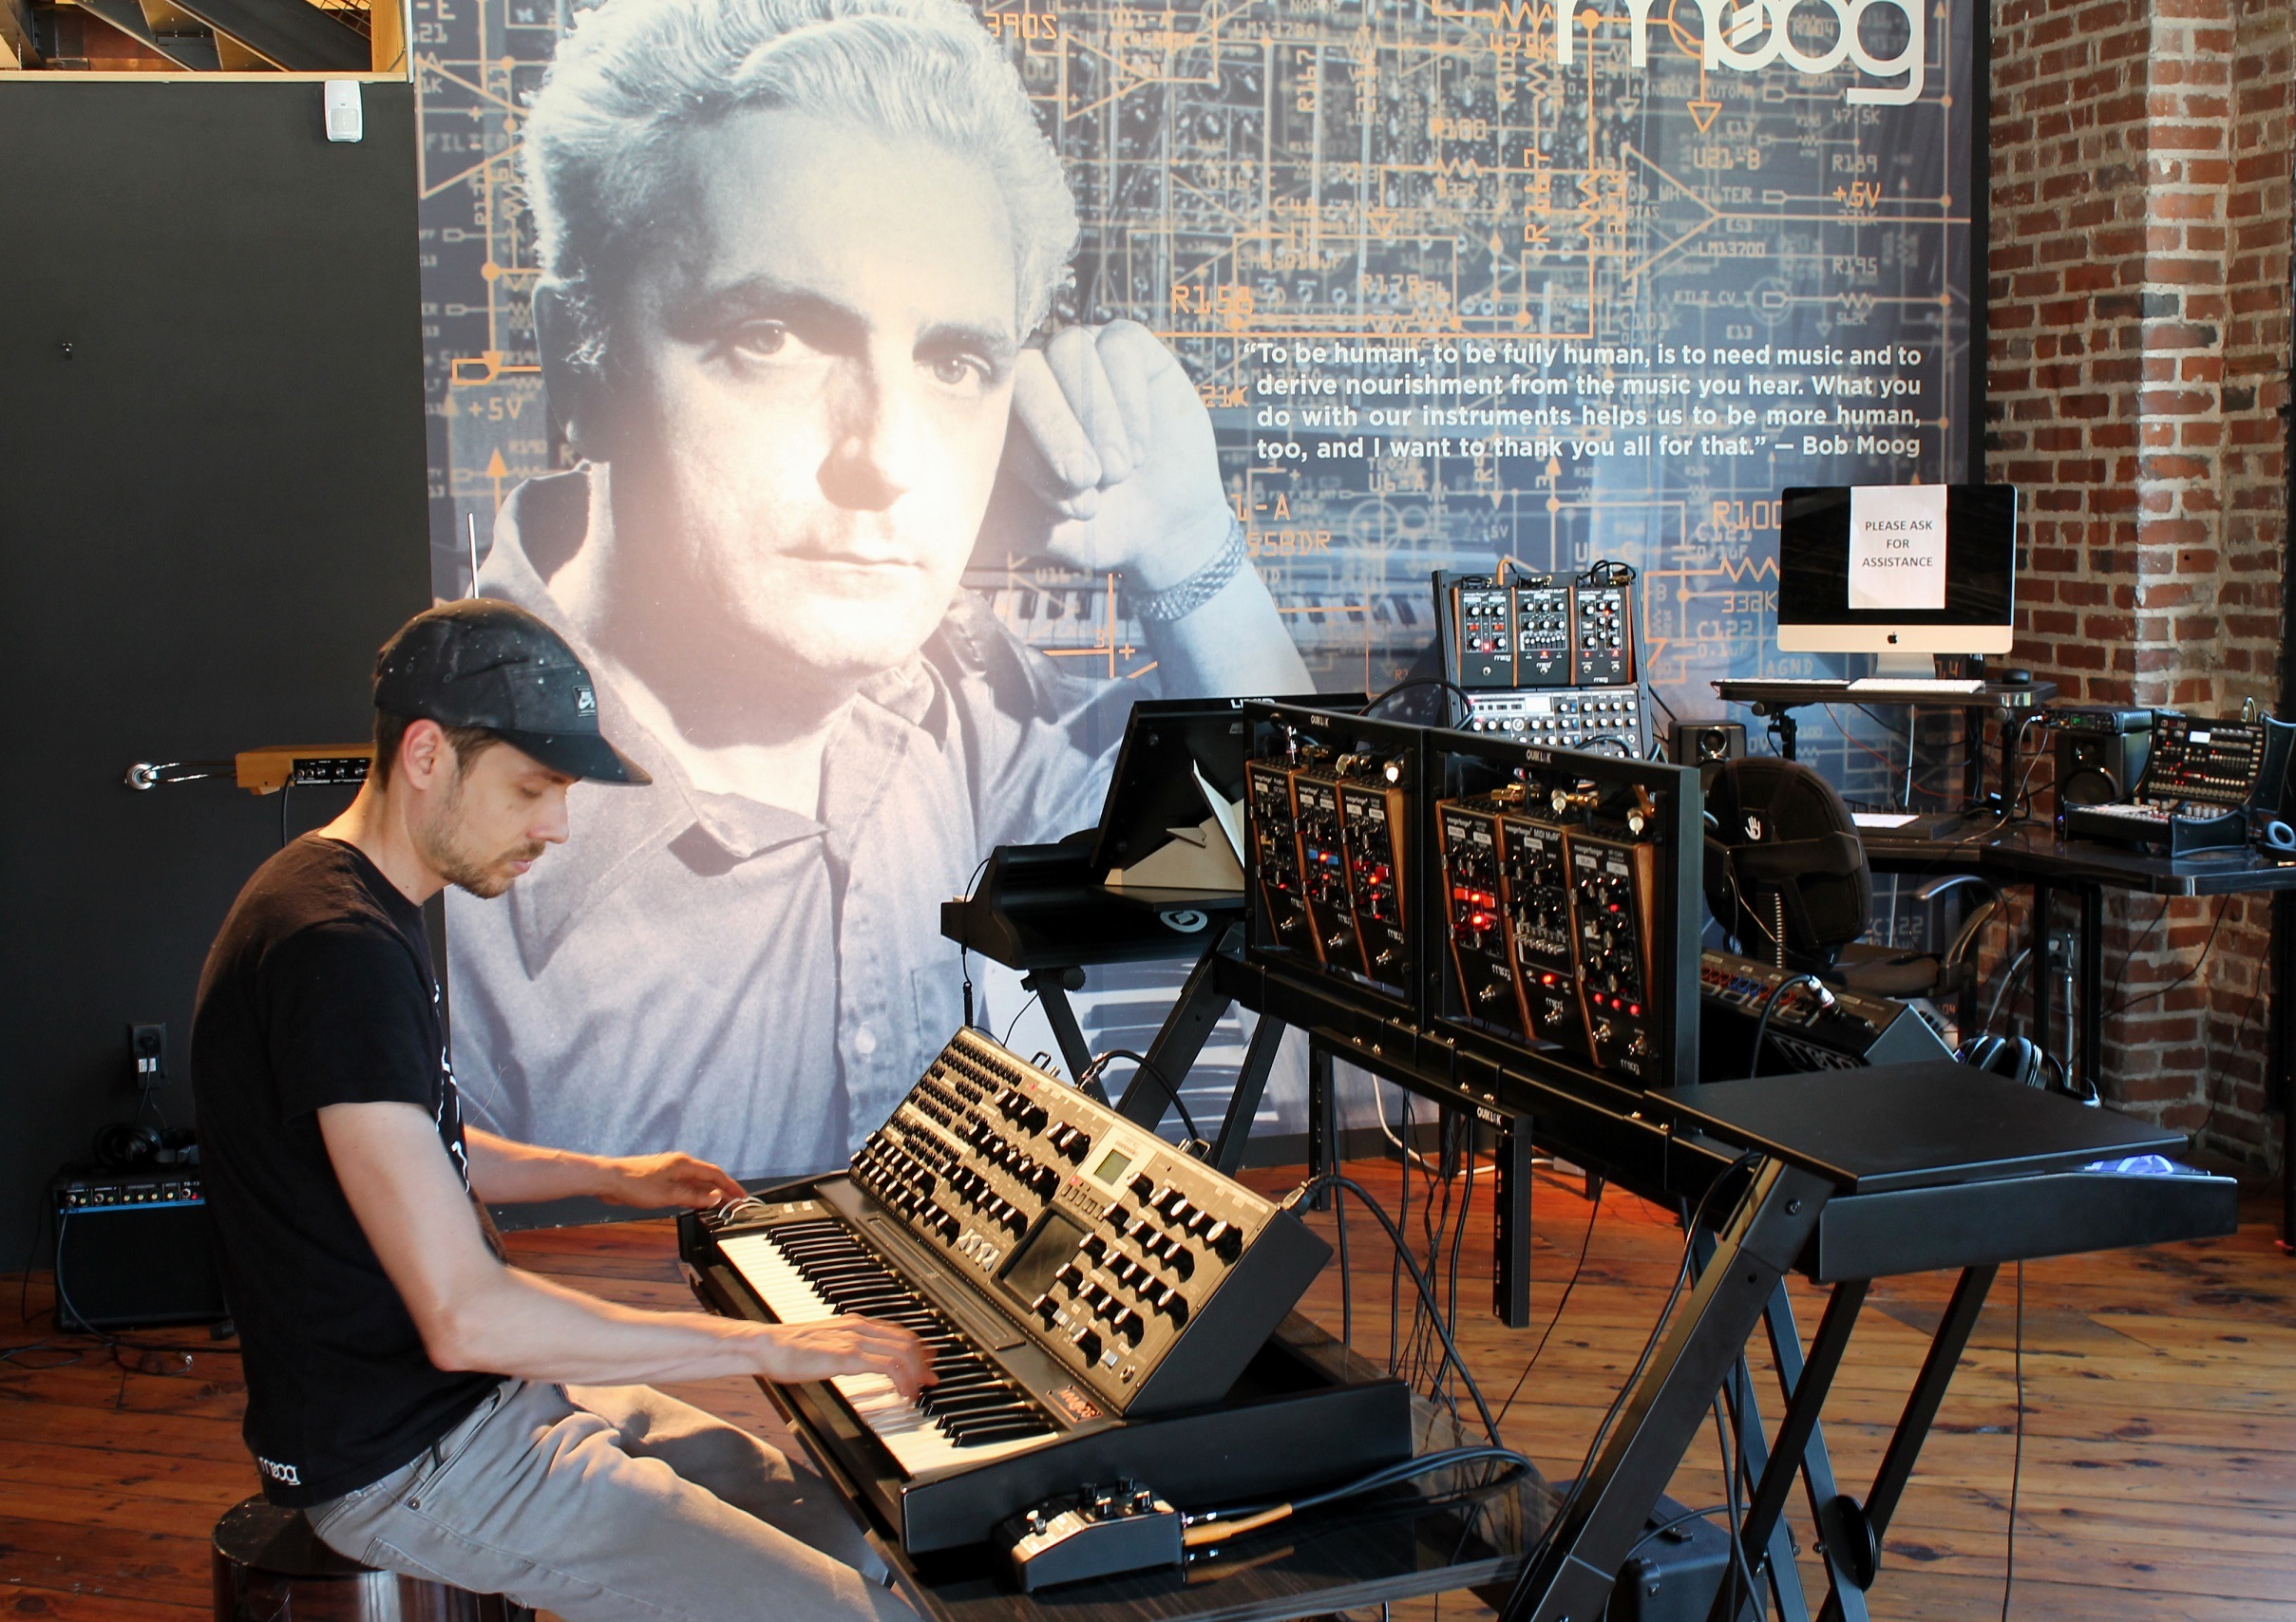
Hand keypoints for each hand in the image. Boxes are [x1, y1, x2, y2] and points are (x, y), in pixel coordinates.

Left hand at [596, 1151, 745, 1209]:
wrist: (608, 1180)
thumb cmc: (634, 1183)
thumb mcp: (668, 1194)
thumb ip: (694, 1196)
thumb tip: (716, 1197)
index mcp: (684, 1164)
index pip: (715, 1174)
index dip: (731, 1186)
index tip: (742, 1197)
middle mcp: (679, 1165)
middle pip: (708, 1178)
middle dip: (723, 1190)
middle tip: (735, 1204)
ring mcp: (670, 1172)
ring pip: (696, 1183)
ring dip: (709, 1194)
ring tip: (721, 1206)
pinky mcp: (661, 1180)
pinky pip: (685, 1187)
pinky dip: (695, 1195)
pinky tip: (697, 1203)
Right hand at [758, 1316, 937, 1399]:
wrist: (768, 1345)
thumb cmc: (790, 1350)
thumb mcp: (827, 1345)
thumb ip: (848, 1349)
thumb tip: (864, 1361)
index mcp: (856, 1324)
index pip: (899, 1332)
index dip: (919, 1349)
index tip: (928, 1364)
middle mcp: (860, 1328)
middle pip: (907, 1341)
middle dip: (924, 1362)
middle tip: (930, 1381)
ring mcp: (855, 1341)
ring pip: (903, 1352)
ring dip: (916, 1373)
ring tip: (918, 1391)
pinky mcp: (847, 1356)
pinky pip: (887, 1366)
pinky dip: (902, 1380)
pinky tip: (902, 1393)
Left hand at [984, 320, 1234, 592]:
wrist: (1155, 528)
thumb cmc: (1080, 530)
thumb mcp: (1019, 531)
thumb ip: (969, 520)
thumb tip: (917, 523)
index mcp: (997, 409)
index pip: (994, 404)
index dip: (1028, 453)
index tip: (1062, 506)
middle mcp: (1033, 371)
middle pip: (1028, 369)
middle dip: (1057, 428)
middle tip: (1086, 480)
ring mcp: (1079, 352)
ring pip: (1073, 350)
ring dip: (1097, 416)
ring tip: (1117, 473)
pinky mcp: (1125, 344)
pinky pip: (1120, 347)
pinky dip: (1130, 402)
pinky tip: (1140, 450)